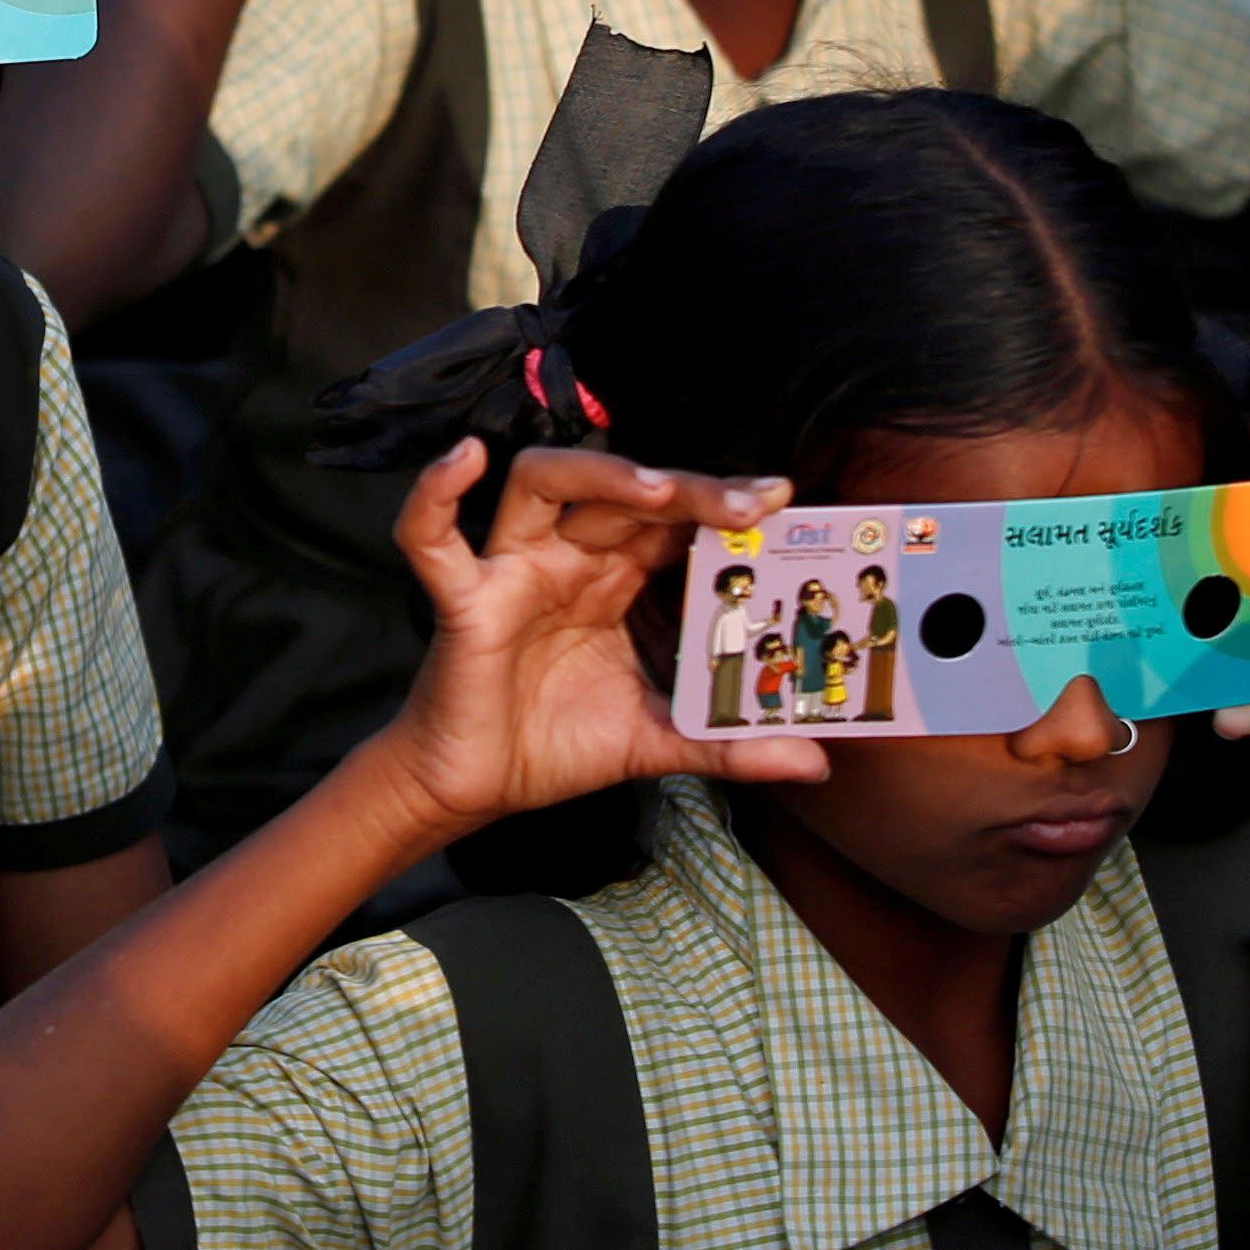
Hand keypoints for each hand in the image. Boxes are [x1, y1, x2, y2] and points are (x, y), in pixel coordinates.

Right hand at [370, 442, 818, 841]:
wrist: (474, 789)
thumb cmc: (555, 745)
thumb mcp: (659, 740)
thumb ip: (730, 744)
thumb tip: (816, 763)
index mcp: (615, 581)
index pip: (673, 521)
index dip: (722, 504)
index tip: (782, 501)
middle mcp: (567, 559)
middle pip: (625, 493)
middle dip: (689, 490)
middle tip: (750, 502)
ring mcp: (514, 571)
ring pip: (544, 484)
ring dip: (600, 475)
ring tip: (656, 489)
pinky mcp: (465, 601)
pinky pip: (433, 540)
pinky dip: (436, 495)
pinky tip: (463, 459)